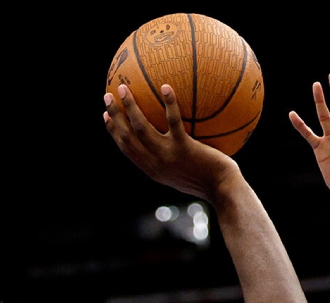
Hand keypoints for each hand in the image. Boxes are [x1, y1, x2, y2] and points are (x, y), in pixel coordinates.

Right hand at [103, 83, 239, 201]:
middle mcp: (155, 164)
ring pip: (141, 128)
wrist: (223, 190)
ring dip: (130, 107)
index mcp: (152, 169)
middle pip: (127, 137)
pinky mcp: (184, 148)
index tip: (106, 115)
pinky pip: (173, 121)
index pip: (126, 148)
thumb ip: (173, 158)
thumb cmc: (209, 180)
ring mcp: (168, 156)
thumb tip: (172, 137)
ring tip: (124, 88)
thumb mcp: (185, 173)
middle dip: (115, 116)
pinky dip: (168, 103)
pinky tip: (165, 86)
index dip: (113, 131)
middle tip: (108, 96)